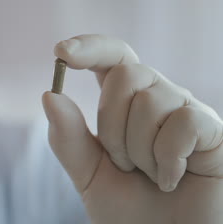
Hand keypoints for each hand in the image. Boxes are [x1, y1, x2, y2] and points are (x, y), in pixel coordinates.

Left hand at [42, 34, 222, 223]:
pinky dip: (167, 160)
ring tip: (151, 176)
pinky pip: (183, 123)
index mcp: (127, 105)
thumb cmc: (130, 210)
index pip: (114, 58)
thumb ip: (69, 138)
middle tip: (123, 164)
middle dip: (112, 127)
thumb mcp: (88, 174)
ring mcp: (188, 113)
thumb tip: (50, 95)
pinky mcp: (214, 132)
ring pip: (150, 101)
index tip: (60, 53)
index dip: (90, 48)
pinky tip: (172, 180)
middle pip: (125, 75)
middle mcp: (159, 100)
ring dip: (139, 151)